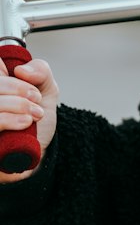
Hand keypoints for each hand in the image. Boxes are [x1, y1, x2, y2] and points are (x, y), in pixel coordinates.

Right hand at [0, 58, 58, 182]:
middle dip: (19, 89)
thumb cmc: (37, 121)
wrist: (38, 154)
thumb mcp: (46, 91)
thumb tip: (21, 70)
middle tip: (37, 99)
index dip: (8, 74)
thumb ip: (41, 72)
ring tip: (35, 114)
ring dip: (19, 105)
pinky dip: (11, 119)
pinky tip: (26, 122)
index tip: (27, 81)